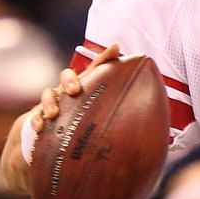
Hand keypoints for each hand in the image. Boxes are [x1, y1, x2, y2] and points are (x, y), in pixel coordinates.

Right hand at [4, 43, 120, 190]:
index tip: (116, 48)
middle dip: (70, 80)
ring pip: (48, 94)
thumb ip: (128, 126)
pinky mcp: (39, 118)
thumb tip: (164, 137)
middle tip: (75, 91)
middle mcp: (70, 95)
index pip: (97, 71)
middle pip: (67, 76)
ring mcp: (54, 105)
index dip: (106, 58)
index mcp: (88, 92)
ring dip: (50, 101)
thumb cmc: (87, 136)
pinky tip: (41, 126)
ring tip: (54, 113)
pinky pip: (35, 115)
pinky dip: (37, 119)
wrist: (57, 150)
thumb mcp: (107, 129)